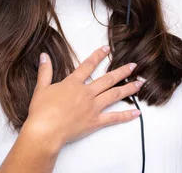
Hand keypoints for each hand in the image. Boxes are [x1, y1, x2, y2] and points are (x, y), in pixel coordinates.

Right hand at [24, 46, 142, 150]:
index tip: (107, 49)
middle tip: (134, 66)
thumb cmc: (41, 111)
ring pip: (114, 95)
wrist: (45, 131)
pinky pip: (114, 117)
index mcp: (74, 84)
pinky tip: (137, 112)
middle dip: (122, 71)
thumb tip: (44, 56)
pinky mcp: (95, 121)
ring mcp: (93, 107)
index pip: (88, 66)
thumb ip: (45, 71)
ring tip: (140, 83)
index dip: (98, 56)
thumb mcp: (41, 88)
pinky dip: (126, 115)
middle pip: (108, 79)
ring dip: (129, 88)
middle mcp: (87, 93)